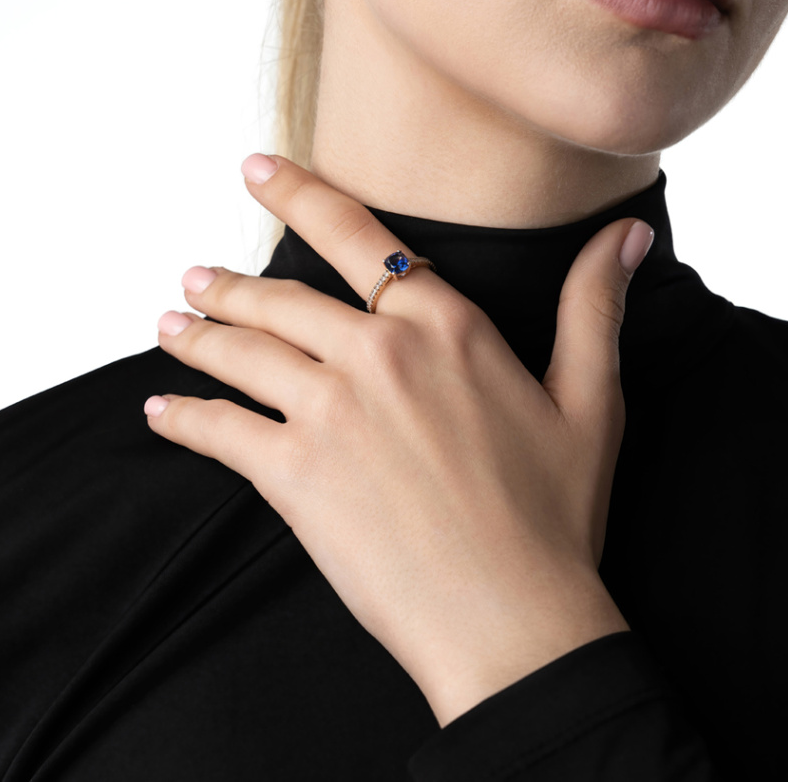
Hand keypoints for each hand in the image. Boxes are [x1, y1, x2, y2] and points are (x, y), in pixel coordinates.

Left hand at [145, 154, 653, 726]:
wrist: (514, 620)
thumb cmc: (556, 514)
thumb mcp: (592, 398)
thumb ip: (594, 304)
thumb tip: (627, 233)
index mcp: (444, 324)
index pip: (357, 236)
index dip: (298, 194)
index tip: (254, 168)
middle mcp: (378, 352)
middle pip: (282, 298)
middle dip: (228, 284)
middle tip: (193, 277)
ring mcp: (330, 411)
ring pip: (243, 352)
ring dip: (196, 336)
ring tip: (168, 324)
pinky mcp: (295, 475)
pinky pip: (220, 431)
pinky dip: (183, 416)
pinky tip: (160, 410)